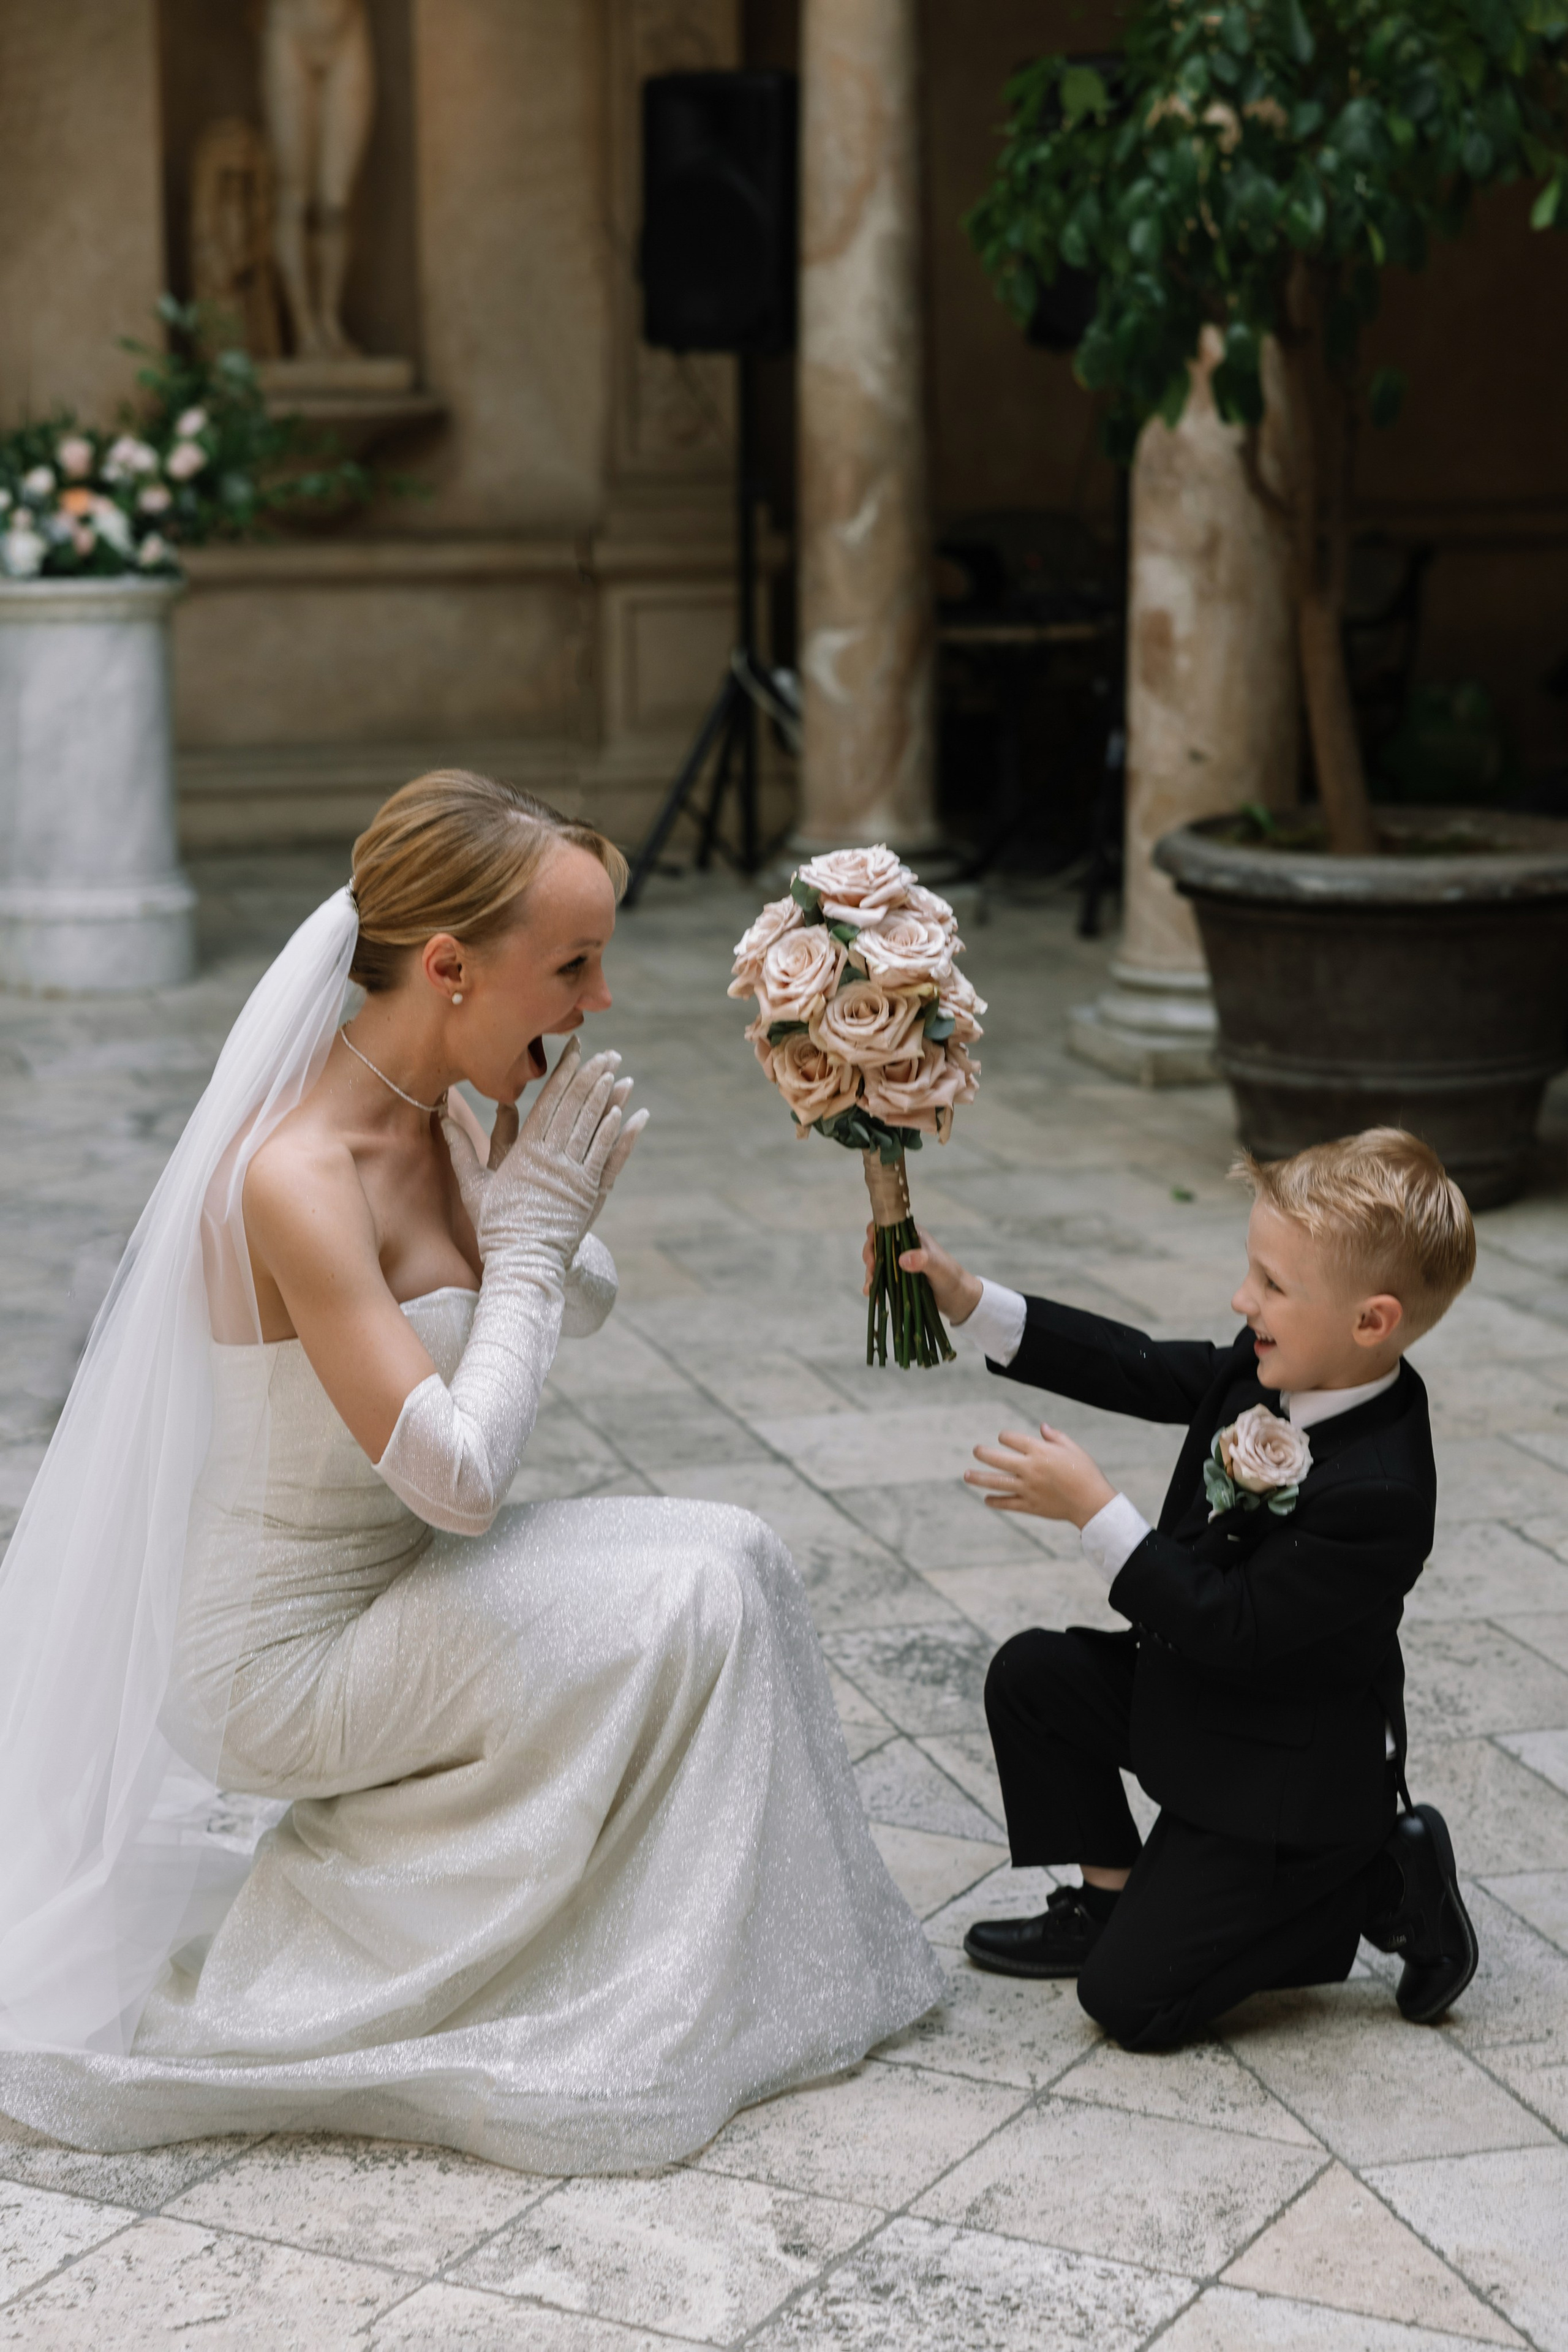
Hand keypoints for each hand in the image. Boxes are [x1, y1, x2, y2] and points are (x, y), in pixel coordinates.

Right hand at [441, 1038, 629, 1266]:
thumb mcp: (473, 1186)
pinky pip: (607, 1157)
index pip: (548, 1101)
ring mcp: (574, 1176)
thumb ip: (461, 1149)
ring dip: (608, 1098)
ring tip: (618, 1073)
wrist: (522, 1263)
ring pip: (594, 1127)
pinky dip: (619, 1134)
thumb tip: (442, 1118)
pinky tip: (629, 1113)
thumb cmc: (494, 1226)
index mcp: (525, 1152)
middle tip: (607, 1053)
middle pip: (575, 1108)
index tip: (575, 1049)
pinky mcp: (591, 1194)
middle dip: (591, 1077)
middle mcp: (552, 1159)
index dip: (563, 1073)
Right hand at [861, 1222, 981, 1323]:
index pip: (887, 1226)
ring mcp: (899, 1262)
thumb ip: (923, 1260)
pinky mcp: (898, 1278)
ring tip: (871, 1288)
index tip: (872, 1247)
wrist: (957, 1298)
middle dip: (870, 1257)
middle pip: (877, 1245)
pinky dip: (875, 1286)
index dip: (875, 1233)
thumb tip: (902, 1260)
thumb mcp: (938, 1267)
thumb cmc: (951, 1277)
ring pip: (877, 1263)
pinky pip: (881, 1278)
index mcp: (912, 1235)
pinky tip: (874, 1296)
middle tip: (872, 1270)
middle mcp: (903, 1246)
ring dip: (871, 1274)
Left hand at [965, 1422, 1115, 1526]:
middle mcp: (1030, 1469)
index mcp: (1040, 1451)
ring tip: (966, 1475)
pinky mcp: (1030, 1506)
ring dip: (979, 1478)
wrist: (1092, 1502)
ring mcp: (1028, 1488)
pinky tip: (987, 1499)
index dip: (1005, 1437)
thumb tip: (1041, 1427)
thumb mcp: (1072, 1449)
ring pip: (997, 1482)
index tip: (1003, 1438)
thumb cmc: (1085, 1472)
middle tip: (976, 1450)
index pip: (1012, 1439)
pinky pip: (1008, 1503)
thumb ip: (1055, 1437)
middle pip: (998, 1459)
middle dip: (983, 1453)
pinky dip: (995, 1502)